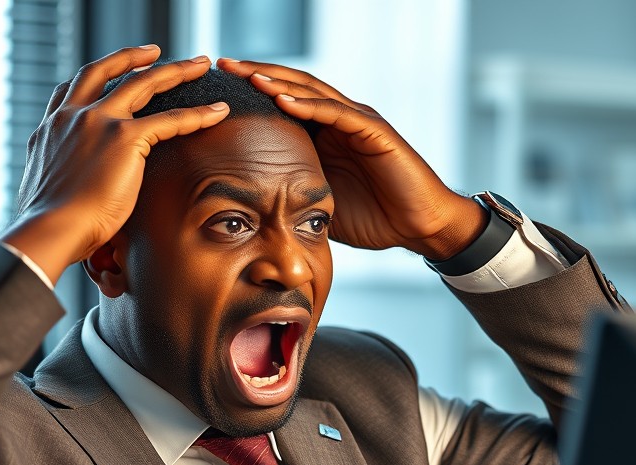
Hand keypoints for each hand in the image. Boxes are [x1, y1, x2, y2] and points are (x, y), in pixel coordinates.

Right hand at [1, 46, 228, 282]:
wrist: (51, 229)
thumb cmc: (50, 227)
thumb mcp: (46, 194)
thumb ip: (61, 183)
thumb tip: (66, 200)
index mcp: (51, 129)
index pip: (69, 92)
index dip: (92, 79)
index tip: (108, 72)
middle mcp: (72, 116)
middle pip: (104, 72)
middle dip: (132, 58)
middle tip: (153, 52)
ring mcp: (98, 122)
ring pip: (142, 84)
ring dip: (173, 70)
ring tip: (197, 64)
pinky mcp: (124, 138)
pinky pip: (169, 120)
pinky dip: (197, 114)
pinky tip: (217, 111)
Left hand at [216, 58, 484, 261]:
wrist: (418, 226)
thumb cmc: (375, 219)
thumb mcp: (320, 207)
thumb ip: (293, 199)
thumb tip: (256, 213)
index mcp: (324, 136)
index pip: (282, 105)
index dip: (251, 96)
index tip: (216, 92)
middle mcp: (339, 121)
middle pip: (292, 87)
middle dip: (256, 76)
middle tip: (222, 66)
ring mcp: (357, 122)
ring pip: (312, 93)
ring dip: (278, 82)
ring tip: (246, 75)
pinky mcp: (374, 132)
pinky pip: (337, 113)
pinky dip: (310, 105)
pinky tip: (283, 100)